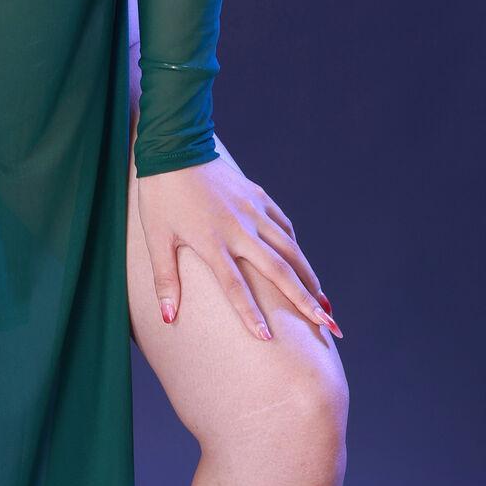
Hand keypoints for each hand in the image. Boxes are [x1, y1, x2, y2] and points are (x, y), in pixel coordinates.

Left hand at [136, 143, 339, 343]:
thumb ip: (165, 279)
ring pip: (291, 250)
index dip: (251, 315)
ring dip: (310, 279)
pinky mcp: (259, 196)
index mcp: (212, 241)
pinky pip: (284, 227)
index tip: (268, 339)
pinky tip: (302, 264)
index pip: (236, 287)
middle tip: (329, 328)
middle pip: (279, 272)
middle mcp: (239, 228)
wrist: (176, 146)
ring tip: (326, 305)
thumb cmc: (161, 195)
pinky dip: (295, 248)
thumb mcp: (156, 238)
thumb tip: (167, 318)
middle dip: (306, 302)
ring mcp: (254, 211)